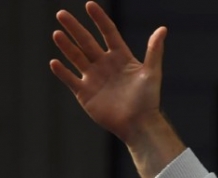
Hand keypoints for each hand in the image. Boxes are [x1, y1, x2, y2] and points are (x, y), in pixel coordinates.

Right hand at [50, 2, 166, 142]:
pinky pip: (71, 79)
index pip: (108, 33)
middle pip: (87, 42)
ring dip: (66, 46)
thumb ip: (154, 50)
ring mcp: (94, 78)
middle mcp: (105, 65)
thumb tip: (163, 29)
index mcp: (121, 57)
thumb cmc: (148, 100)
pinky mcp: (85, 93)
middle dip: (74, 28)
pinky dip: (62, 72)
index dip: (99, 19)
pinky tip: (54, 62)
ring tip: (57, 33)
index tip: (89, 4)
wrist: (139, 125)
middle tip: (61, 14)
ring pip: (76, 58)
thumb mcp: (152, 73)